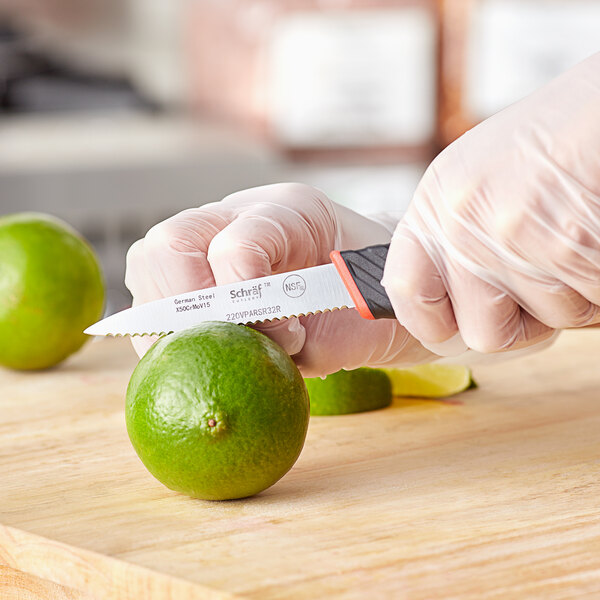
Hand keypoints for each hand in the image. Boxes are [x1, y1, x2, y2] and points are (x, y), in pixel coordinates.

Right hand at [125, 183, 433, 376]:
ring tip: (222, 352)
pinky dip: (166, 338)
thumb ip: (319, 338)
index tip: (287, 336)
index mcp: (293, 212)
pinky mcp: (195, 275)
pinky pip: (152, 302)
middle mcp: (240, 216)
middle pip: (168, 243)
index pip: (239, 242)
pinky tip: (205, 356)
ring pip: (148, 267)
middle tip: (231, 345)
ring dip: (172, 325)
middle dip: (188, 307)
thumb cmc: (374, 291)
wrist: (371, 287)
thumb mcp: (365, 314)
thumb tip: (251, 359)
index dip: (245, 296)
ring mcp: (211, 242)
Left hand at [383, 53, 599, 354]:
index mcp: (433, 206)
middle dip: (524, 323)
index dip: (434, 323)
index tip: (458, 323)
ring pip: (551, 320)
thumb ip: (452, 243)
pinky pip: (590, 303)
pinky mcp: (566, 244)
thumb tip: (443, 311)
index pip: (407, 294)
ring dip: (573, 294)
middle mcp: (462, 223)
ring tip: (574, 237)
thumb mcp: (474, 183)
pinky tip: (593, 237)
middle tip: (543, 284)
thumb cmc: (546, 145)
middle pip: (484, 334)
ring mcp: (512, 234)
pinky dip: (599, 283)